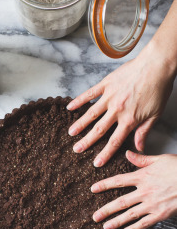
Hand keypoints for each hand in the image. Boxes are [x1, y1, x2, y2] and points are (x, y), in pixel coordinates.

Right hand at [67, 45, 174, 166]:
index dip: (105, 154)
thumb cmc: (159, 89)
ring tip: (71, 133)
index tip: (96, 163)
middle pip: (99, 130)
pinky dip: (79, 101)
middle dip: (86, 142)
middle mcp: (117, 110)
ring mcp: (110, 96)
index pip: (115, 141)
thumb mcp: (155, 114)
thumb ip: (144, 131)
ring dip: (80, 124)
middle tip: (76, 150)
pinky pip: (90, 94)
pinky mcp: (106, 84)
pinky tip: (70, 107)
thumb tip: (138, 148)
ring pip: (91, 114)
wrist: (157, 65)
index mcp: (129, 120)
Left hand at [91, 151, 176, 228]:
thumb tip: (127, 153)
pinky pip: (143, 223)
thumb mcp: (160, 159)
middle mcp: (144, 192)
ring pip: (129, 215)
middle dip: (106, 210)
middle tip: (94, 217)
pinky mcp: (160, 215)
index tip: (93, 189)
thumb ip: (142, 159)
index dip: (104, 185)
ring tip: (104, 226)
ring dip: (116, 222)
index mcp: (143, 176)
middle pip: (120, 202)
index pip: (118, 181)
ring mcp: (152, 205)